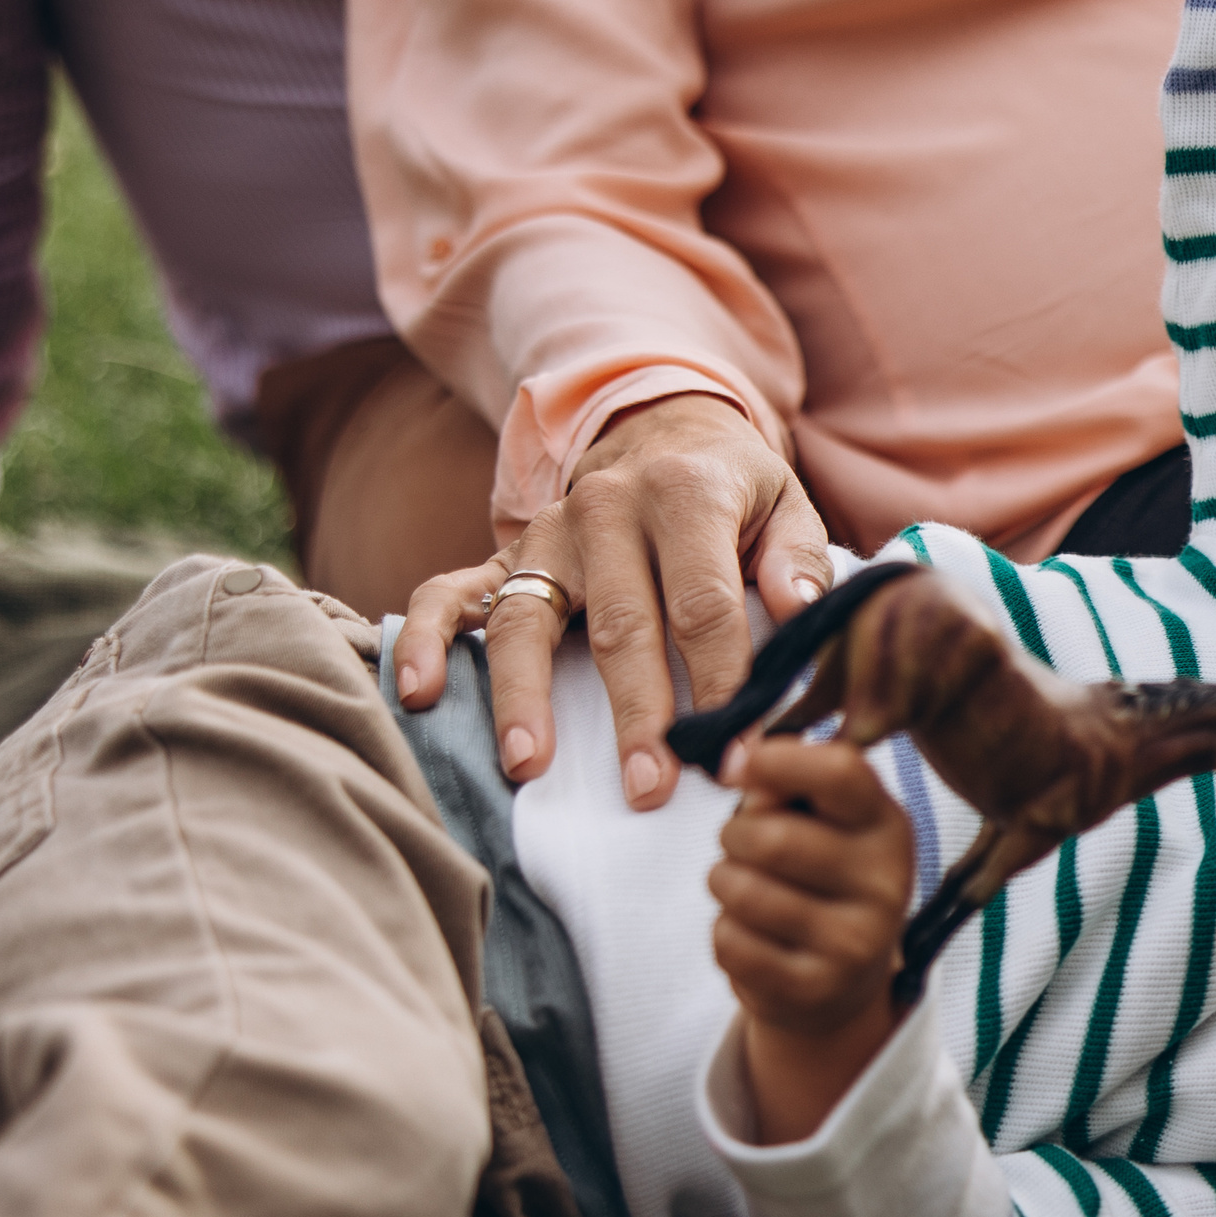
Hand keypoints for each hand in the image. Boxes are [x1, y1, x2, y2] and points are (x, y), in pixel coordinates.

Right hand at [391, 393, 834, 807]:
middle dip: (637, 713)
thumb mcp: (785, 502)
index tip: (737, 755)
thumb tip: (797, 611)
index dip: (721, 683)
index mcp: (686, 495)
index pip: (703, 605)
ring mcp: (548, 534)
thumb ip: (797, 558)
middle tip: (649, 788)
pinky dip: (423, 639)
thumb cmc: (734, 488)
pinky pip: (448, 593)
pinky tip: (418, 693)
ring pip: (527, 619)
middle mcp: (607, 510)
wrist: (663, 428)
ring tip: (529, 765)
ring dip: (525, 697)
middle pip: (621, 624)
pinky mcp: (507, 555)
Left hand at [710, 737, 912, 1143]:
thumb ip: (787, 783)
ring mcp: (855, 942)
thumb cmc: (819, 876)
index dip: (779, 759)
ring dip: (723, 882)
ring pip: (743, 892)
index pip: (840, 771)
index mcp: (888, 826)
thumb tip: (741, 762)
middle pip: (773, 838)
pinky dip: (724, 931)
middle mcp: (886, 883)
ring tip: (741, 887)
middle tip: (739, 844)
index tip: (747, 766)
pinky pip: (731, 943)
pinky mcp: (815, 989)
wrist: (842, 980)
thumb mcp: (823, 821)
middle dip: (734, 836)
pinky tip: (751, 934)